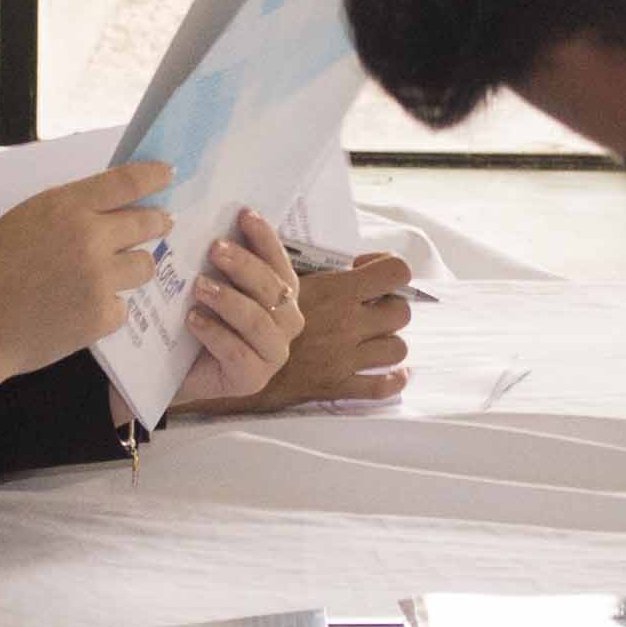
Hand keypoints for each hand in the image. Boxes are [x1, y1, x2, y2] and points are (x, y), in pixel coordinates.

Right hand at [0, 160, 169, 407]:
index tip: (168, 173)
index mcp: (65, 206)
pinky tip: (81, 310)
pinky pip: (123, 306)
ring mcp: (100, 278)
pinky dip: (108, 308)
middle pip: (148, 223)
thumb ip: (66, 212)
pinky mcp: (102, 316)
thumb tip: (105, 207)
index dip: (153, 176)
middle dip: (158, 222)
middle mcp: (89, 237)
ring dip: (134, 267)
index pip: (126, 182)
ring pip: (145, 265)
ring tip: (111, 275)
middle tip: (162, 223)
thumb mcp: (23, 220)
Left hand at [165, 209, 304, 406]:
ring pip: (257, 320)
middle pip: (273, 289)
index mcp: (283, 295)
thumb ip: (222, 262)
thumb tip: (214, 222)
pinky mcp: (252, 380)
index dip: (265, 238)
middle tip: (215, 249)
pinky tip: (193, 319)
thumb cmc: (199, 320)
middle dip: (244, 266)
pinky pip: (237, 352)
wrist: (173, 371)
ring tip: (198, 286)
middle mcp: (286, 323)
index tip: (244, 214)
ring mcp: (273, 354)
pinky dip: (214, 332)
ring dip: (228, 300)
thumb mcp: (212, 285)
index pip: (280, 262)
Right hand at [184, 249, 411, 414]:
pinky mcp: (337, 386)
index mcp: (338, 291)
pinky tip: (395, 374)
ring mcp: (347, 358)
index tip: (364, 267)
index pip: (394, 272)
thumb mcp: (275, 276)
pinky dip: (391, 381)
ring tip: (371, 335)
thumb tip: (296, 238)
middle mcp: (349, 324)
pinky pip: (379, 387)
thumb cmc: (245, 309)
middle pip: (400, 311)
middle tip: (369, 303)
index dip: (387, 266)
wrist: (225, 359)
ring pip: (396, 348)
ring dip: (386, 340)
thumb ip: (296, 263)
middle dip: (389, 305)